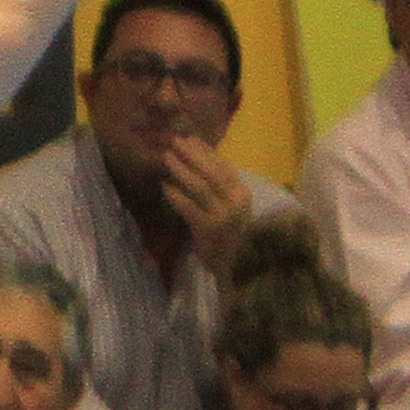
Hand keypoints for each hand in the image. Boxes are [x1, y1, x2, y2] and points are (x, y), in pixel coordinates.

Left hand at [159, 134, 256, 270]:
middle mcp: (236, 202)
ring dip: (182, 169)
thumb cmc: (232, 240)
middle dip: (192, 155)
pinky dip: (176, 195)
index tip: (191, 139)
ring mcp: (223, 216)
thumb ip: (222, 192)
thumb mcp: (233, 211)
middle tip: (174, 141)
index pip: (224, 167)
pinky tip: (165, 186)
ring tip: (167, 157)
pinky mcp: (208, 230)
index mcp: (244, 194)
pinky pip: (189, 207)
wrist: (238, 270)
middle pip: (211, 172)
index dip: (207, 151)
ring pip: (200, 186)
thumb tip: (202, 165)